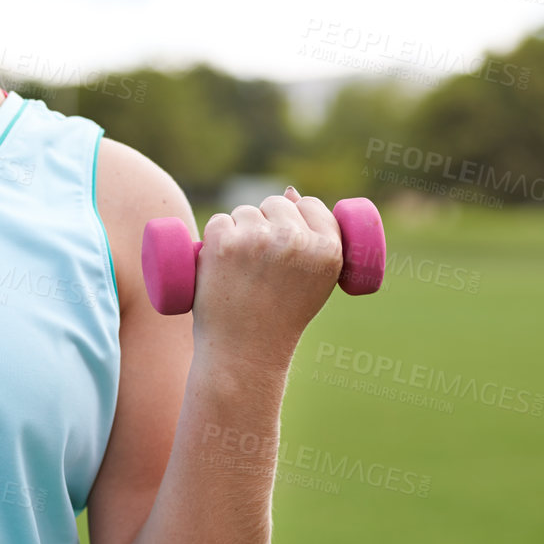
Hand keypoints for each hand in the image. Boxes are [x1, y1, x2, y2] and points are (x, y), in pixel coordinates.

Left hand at [191, 186, 344, 373]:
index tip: (286, 244)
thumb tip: (289, 191)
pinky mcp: (224, 243)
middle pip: (275, 204)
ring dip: (238, 230)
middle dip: (265, 224)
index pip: (310, 205)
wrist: (245, 352)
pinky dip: (215, 239)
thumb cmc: (279, 317)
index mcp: (328, 250)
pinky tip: (221, 266)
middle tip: (260, 264)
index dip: (295, 219)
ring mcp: (258, 240)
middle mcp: (296, 241)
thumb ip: (311, 239)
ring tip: (242, 271)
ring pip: (244, 212)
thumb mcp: (314, 281)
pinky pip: (218, 222)